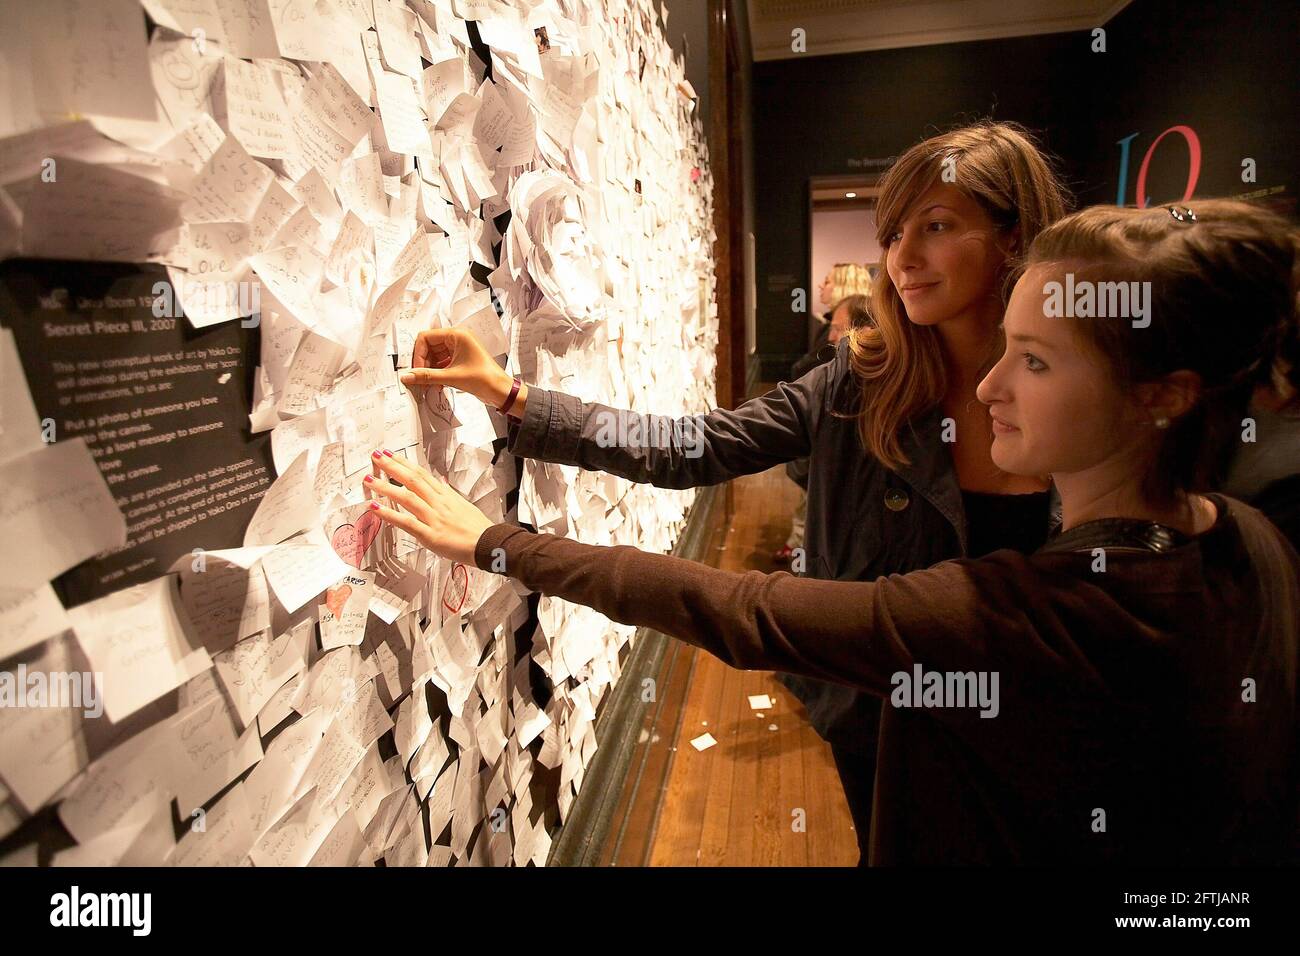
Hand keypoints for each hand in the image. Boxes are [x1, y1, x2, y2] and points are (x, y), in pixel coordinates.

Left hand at [364, 449, 493, 566]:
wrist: (489, 545)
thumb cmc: (478, 529)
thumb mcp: (463, 506)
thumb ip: (448, 496)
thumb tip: (440, 484)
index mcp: (446, 496)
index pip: (422, 474)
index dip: (405, 463)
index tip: (391, 454)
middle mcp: (438, 503)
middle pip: (413, 480)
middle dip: (393, 467)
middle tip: (377, 456)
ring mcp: (434, 518)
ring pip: (407, 498)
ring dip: (386, 487)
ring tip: (369, 479)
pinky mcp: (431, 535)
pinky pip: (407, 522)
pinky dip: (389, 515)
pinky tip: (375, 508)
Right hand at [400, 327, 513, 408]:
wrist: (501, 392)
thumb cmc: (484, 379)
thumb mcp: (451, 377)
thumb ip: (426, 376)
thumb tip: (407, 376)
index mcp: (457, 335)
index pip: (426, 337)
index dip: (418, 353)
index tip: (416, 370)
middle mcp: (457, 339)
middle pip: (429, 347)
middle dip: (423, 364)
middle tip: (419, 379)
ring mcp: (458, 350)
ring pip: (434, 356)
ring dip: (430, 370)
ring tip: (428, 385)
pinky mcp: (460, 360)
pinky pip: (441, 363)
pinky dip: (437, 373)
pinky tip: (437, 385)